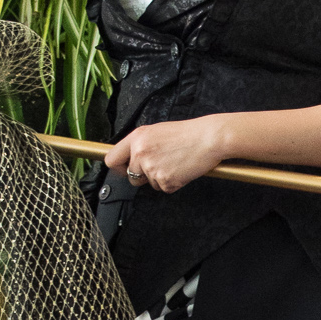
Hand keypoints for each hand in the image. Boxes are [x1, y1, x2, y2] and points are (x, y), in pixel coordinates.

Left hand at [104, 116, 229, 193]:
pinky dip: (173, 182)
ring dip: (160, 178)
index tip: (124, 169)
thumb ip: (140, 144)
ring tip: (174, 162)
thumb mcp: (157, 131)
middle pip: (131, 177)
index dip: (118, 167)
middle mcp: (140, 154)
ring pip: (149, 184)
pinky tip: (181, 169)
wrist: (208, 139)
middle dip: (143, 176)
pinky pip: (164, 188)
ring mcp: (152, 169)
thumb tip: (131, 157)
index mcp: (137, 138)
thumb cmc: (187, 134)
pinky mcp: (165, 181)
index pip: (112, 159)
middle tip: (160, 165)